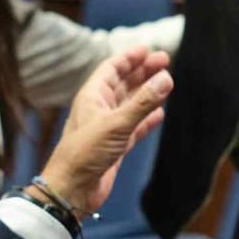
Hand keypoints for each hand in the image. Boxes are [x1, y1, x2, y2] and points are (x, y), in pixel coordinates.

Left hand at [40, 47, 171, 212]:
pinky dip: (147, 119)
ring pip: (131, 104)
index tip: (148, 49)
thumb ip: (143, 102)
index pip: (112, 69)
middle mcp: (100, 108)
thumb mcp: (116, 124)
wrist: (72, 190)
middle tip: (166, 61)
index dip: (130, 58)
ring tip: (167, 83)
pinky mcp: (115, 146)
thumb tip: (166, 79)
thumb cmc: (85, 154)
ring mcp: (108, 127)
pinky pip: (134, 126)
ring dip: (147, 93)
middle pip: (124, 83)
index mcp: (92, 96)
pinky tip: (160, 114)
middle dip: (143, 72)